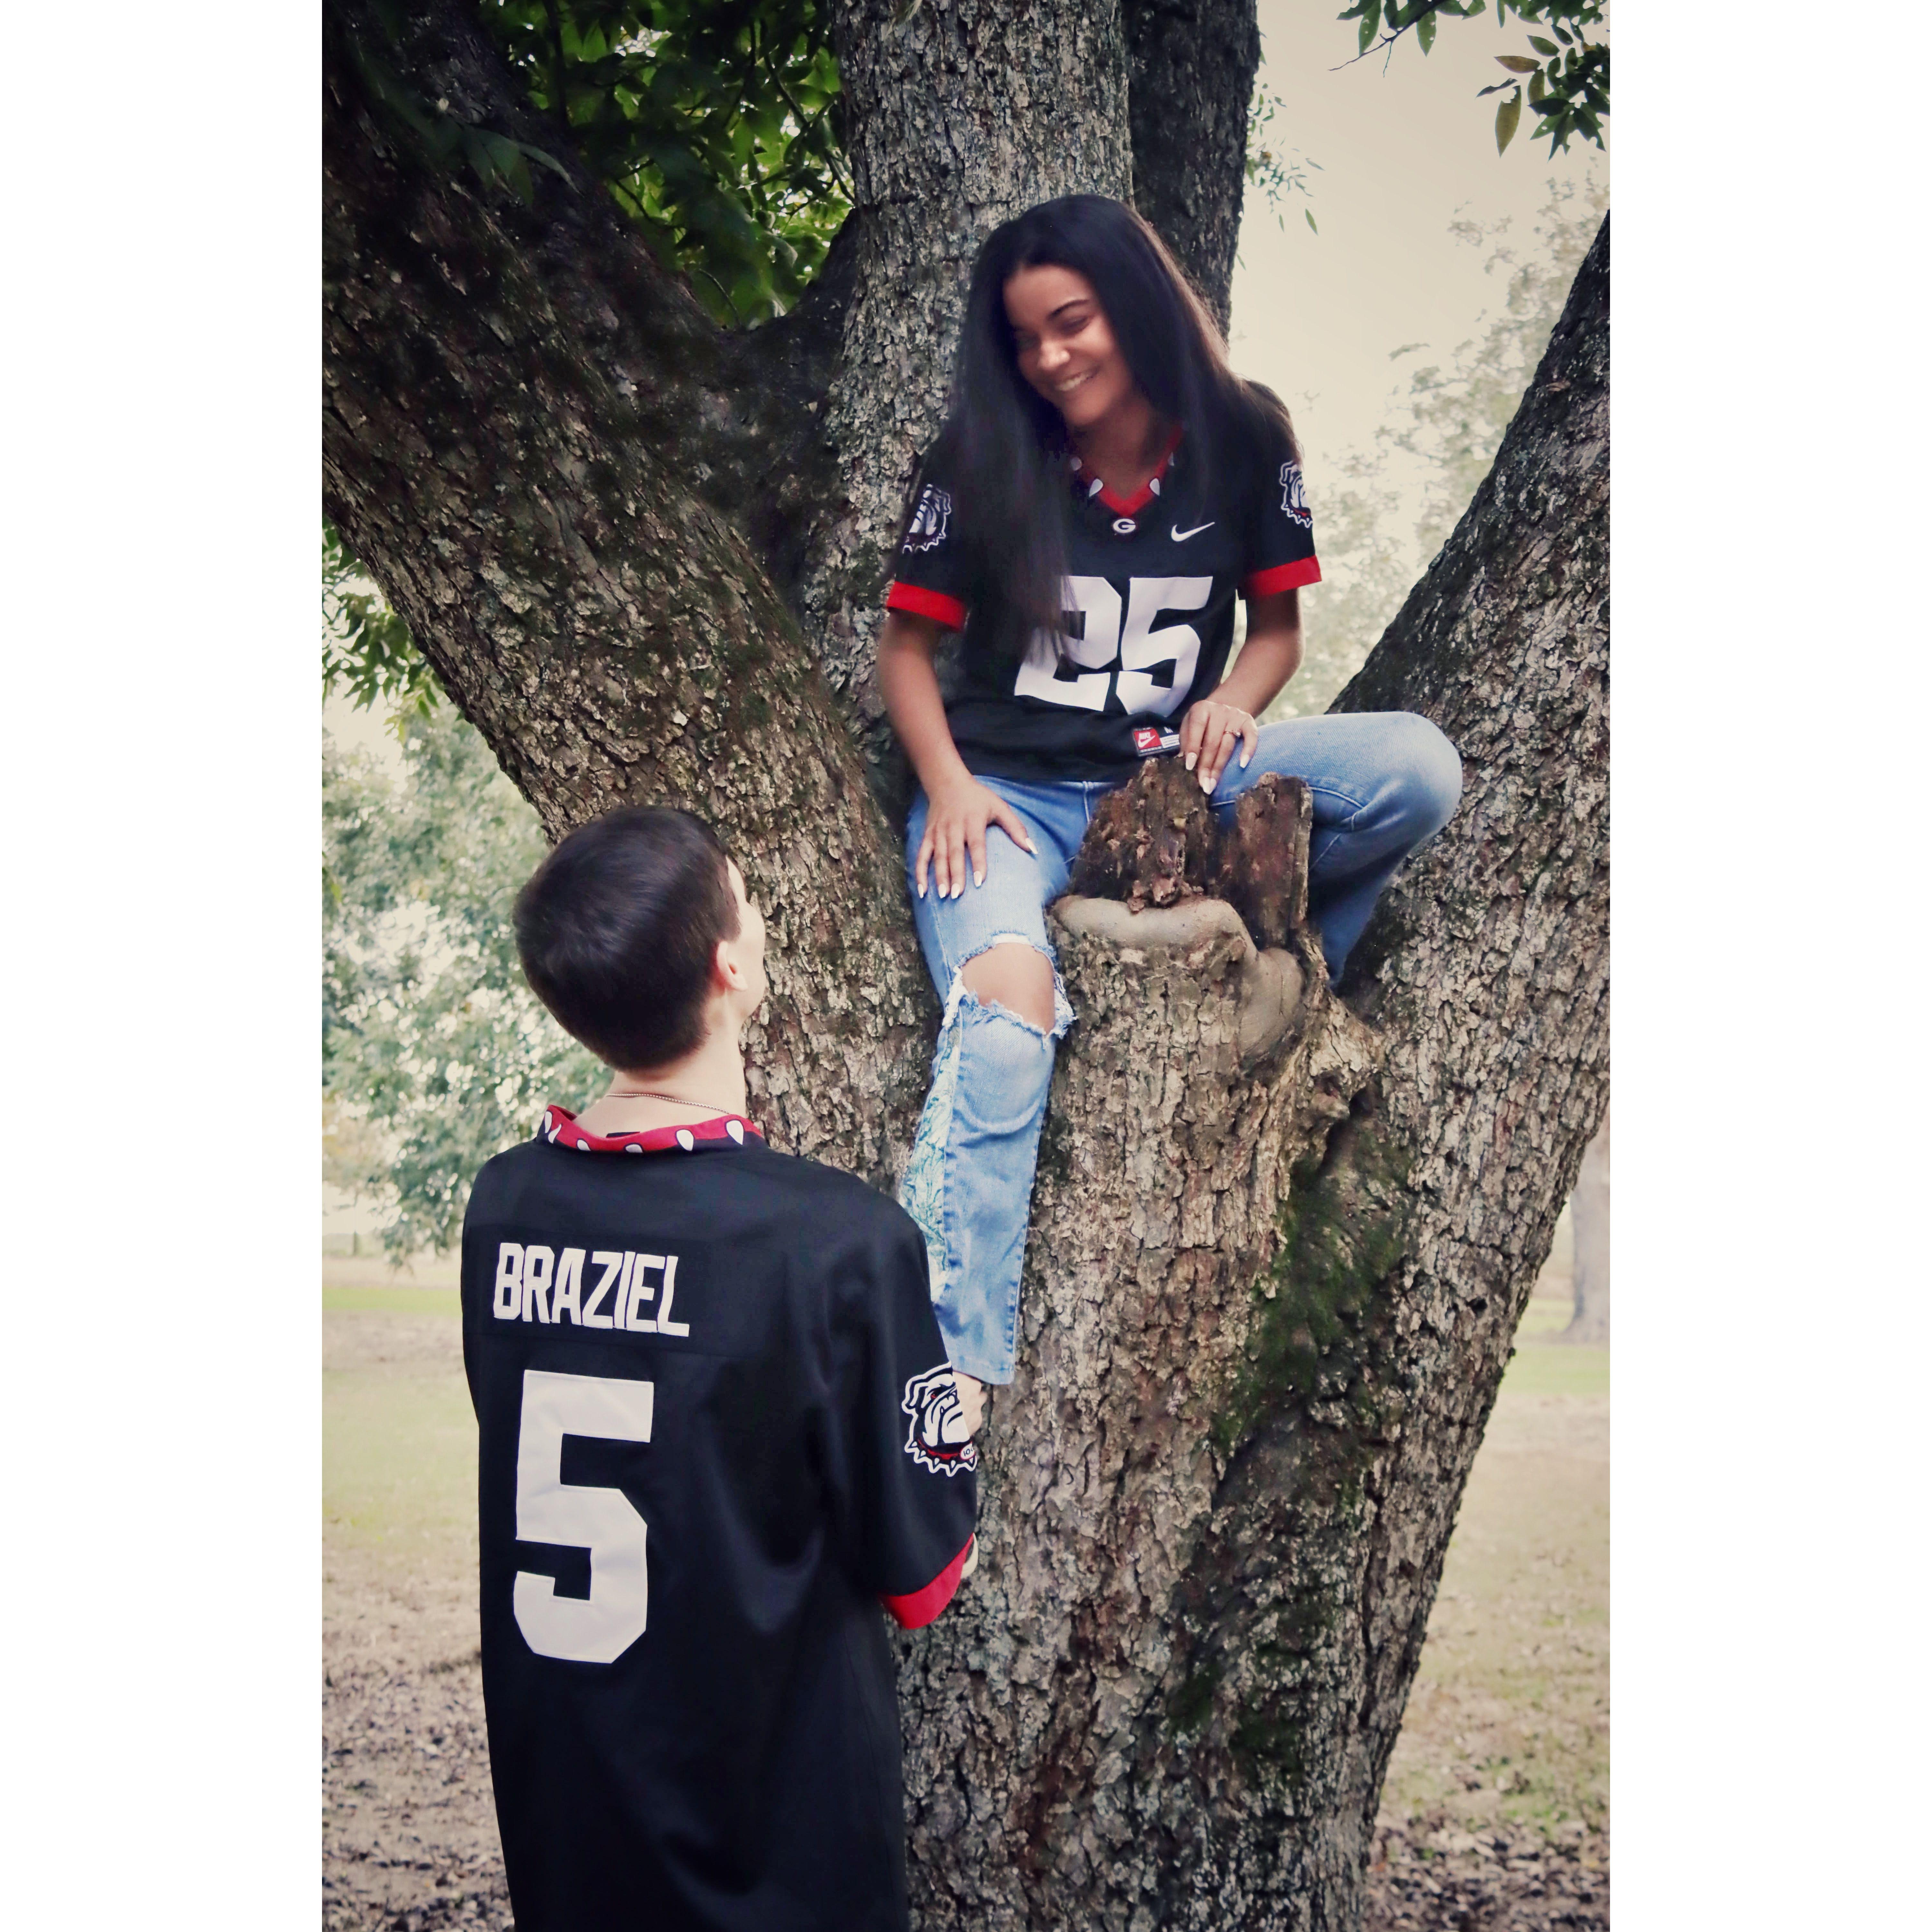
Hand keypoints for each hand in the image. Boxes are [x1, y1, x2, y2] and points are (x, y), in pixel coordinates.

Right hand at [916, 776, 1037, 898]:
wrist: (947, 782)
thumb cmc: (978, 797)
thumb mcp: (1000, 807)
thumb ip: (1016, 828)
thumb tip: (1032, 849)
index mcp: (973, 820)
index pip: (976, 844)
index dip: (978, 863)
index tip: (980, 882)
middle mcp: (954, 827)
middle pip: (954, 853)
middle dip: (955, 875)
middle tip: (957, 895)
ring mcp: (938, 832)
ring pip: (938, 856)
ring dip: (939, 876)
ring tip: (942, 896)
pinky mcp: (928, 835)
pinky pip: (921, 855)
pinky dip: (920, 872)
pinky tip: (922, 891)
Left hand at [1180, 698, 1257, 794]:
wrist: (1223, 708)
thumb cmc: (1202, 723)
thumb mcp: (1189, 726)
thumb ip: (1186, 741)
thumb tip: (1184, 763)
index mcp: (1201, 709)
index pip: (1197, 728)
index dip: (1193, 748)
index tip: (1190, 767)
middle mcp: (1219, 711)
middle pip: (1213, 741)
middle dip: (1206, 765)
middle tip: (1203, 785)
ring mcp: (1235, 716)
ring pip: (1228, 745)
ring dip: (1219, 767)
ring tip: (1213, 784)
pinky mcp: (1249, 721)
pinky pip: (1251, 737)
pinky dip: (1248, 750)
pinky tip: (1242, 765)